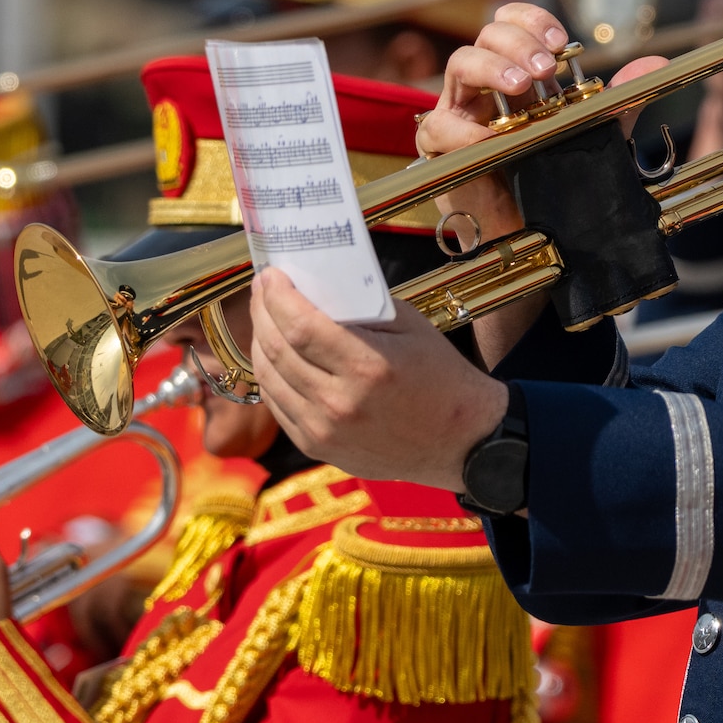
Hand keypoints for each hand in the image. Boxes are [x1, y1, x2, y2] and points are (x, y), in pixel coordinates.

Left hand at [250, 269, 509, 492]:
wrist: (462, 441)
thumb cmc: (442, 378)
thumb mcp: (412, 329)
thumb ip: (364, 308)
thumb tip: (318, 288)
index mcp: (369, 368)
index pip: (301, 326)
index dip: (277, 297)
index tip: (271, 275)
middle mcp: (340, 403)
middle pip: (278, 350)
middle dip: (263, 312)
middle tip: (262, 289)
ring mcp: (325, 431)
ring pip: (270, 379)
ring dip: (261, 342)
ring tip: (266, 318)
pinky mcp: (318, 447)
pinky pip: (279, 405)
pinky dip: (272, 376)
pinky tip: (277, 356)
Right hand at [423, 3, 667, 359]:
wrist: (534, 236)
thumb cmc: (555, 178)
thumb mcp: (593, 134)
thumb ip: (619, 101)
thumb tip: (655, 64)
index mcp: (517, 75)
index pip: (512, 24)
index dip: (532, 21)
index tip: (560, 41)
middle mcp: (485, 87)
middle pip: (487, 36)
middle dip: (518, 44)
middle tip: (547, 68)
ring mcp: (460, 112)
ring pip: (460, 66)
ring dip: (492, 69)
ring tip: (522, 87)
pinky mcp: (443, 148)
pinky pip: (441, 126)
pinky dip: (465, 128)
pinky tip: (491, 136)